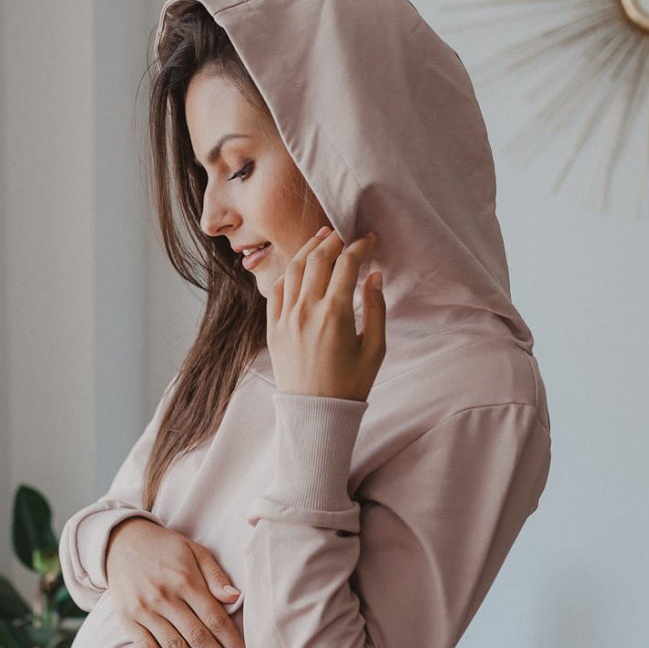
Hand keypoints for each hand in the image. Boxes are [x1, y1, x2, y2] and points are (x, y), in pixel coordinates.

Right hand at [104, 518, 251, 647]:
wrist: (120, 541)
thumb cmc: (165, 548)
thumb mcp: (194, 550)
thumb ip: (215, 575)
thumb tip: (235, 598)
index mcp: (185, 580)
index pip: (215, 619)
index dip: (234, 644)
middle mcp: (165, 597)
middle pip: (198, 638)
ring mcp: (144, 610)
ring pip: (175, 647)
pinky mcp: (127, 620)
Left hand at [266, 226, 385, 399]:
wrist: (315, 414)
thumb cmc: (350, 385)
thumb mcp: (375, 349)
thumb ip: (376, 308)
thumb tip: (374, 276)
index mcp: (334, 314)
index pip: (347, 264)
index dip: (360, 246)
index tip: (370, 240)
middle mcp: (306, 311)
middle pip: (318, 258)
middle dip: (333, 240)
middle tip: (345, 233)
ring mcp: (285, 318)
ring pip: (294, 269)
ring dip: (309, 248)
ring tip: (322, 238)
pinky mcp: (272, 328)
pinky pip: (277, 290)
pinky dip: (289, 272)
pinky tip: (300, 266)